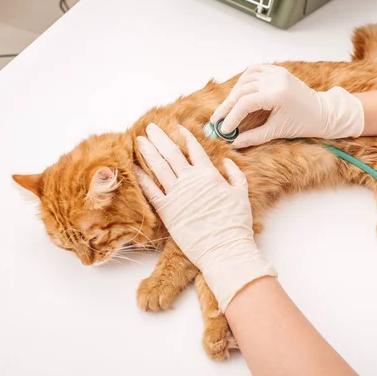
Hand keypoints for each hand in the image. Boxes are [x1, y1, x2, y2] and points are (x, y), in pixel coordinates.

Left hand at [135, 123, 275, 309]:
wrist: (224, 248)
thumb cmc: (235, 224)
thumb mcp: (241, 194)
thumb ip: (234, 175)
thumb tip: (226, 161)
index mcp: (210, 175)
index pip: (195, 149)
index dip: (185, 136)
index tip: (178, 127)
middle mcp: (191, 180)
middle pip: (172, 153)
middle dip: (160, 137)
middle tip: (151, 127)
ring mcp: (177, 195)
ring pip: (159, 167)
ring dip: (148, 151)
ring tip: (140, 140)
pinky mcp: (167, 211)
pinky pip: (151, 190)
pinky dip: (142, 178)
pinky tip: (135, 168)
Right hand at [210, 65, 364, 147]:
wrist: (321, 112)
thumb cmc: (302, 123)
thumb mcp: (277, 131)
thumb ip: (254, 137)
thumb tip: (234, 143)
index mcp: (278, 94)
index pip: (245, 104)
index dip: (231, 117)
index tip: (223, 130)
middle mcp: (276, 79)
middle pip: (241, 91)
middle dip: (227, 107)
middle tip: (216, 121)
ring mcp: (276, 72)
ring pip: (244, 80)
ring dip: (233, 94)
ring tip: (226, 110)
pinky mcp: (276, 70)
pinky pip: (253, 72)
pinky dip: (242, 83)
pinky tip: (237, 94)